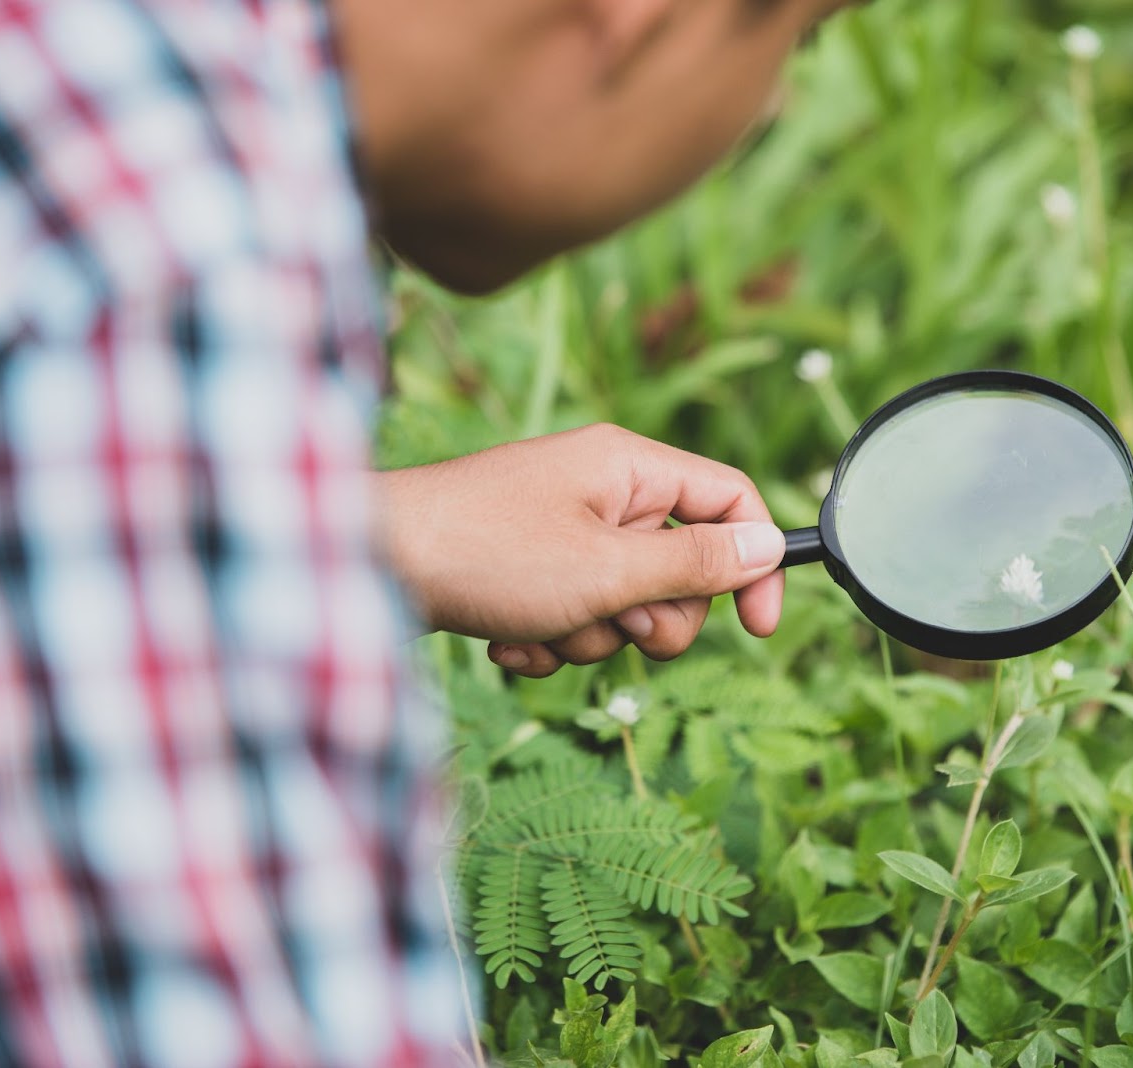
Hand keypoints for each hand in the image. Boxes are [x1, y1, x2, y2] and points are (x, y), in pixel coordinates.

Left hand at [375, 424, 785, 676]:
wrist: (364, 565)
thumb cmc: (485, 553)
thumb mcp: (608, 570)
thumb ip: (694, 564)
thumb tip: (767, 547)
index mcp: (629, 467)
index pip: (729, 500)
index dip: (755, 563)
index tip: (760, 629)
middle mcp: (599, 489)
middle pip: (680, 566)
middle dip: (652, 616)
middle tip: (614, 621)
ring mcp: (560, 529)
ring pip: (624, 602)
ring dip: (591, 634)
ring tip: (541, 626)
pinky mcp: (525, 567)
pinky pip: (572, 615)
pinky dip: (548, 638)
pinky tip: (506, 638)